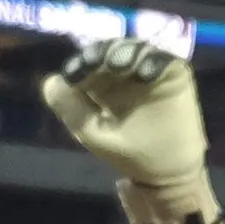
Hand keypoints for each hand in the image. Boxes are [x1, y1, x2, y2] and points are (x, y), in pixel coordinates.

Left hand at [44, 37, 220, 223]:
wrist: (169, 174)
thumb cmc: (130, 155)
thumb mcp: (92, 133)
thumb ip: (70, 108)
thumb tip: (51, 79)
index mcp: (102, 86)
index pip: (89, 63)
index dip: (82, 62)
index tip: (78, 71)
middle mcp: (125, 75)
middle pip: (111, 50)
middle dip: (104, 52)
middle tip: (104, 62)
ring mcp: (150, 72)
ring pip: (137, 49)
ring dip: (128, 53)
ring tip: (124, 64)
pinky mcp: (173, 75)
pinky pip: (165, 60)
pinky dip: (156, 60)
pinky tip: (147, 72)